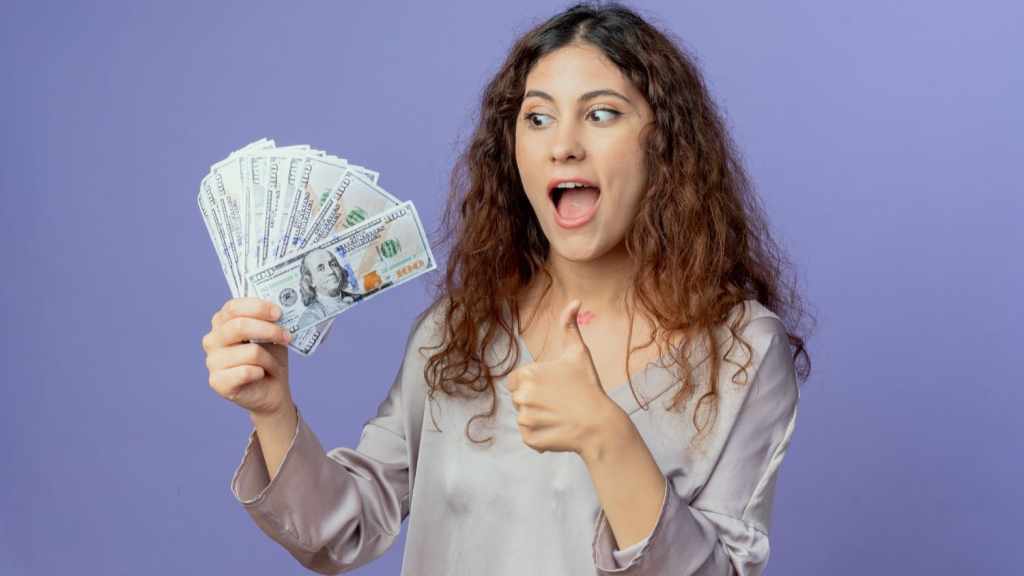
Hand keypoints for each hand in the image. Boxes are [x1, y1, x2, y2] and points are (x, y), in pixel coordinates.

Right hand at [202, 298, 293, 417]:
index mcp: (222, 322)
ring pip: (250, 352)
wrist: (273, 389)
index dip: (258, 307)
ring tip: (272, 364)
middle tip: (286, 336)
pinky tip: (260, 375)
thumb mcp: (272, 334)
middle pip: (239, 326)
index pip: (233, 307)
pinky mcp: (217, 382)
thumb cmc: (270, 357)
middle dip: (269, 330)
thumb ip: (269, 319)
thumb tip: (278, 308)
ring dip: (269, 359)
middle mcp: (212, 339)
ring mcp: (212, 361)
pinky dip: (260, 373)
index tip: (278, 313)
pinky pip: (246, 372)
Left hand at [507, 300, 625, 456]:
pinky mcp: (530, 439)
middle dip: (536, 401)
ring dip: (538, 418)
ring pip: (524, 417)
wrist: (600, 424)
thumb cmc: (588, 386)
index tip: (554, 387)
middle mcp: (522, 397)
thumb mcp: (579, 353)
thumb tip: (575, 301)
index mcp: (528, 374)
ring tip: (560, 416)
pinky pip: (529, 436)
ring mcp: (525, 420)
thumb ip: (570, 326)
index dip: (535, 383)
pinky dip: (541, 435)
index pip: (518, 380)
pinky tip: (558, 429)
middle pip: (520, 399)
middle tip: (560, 402)